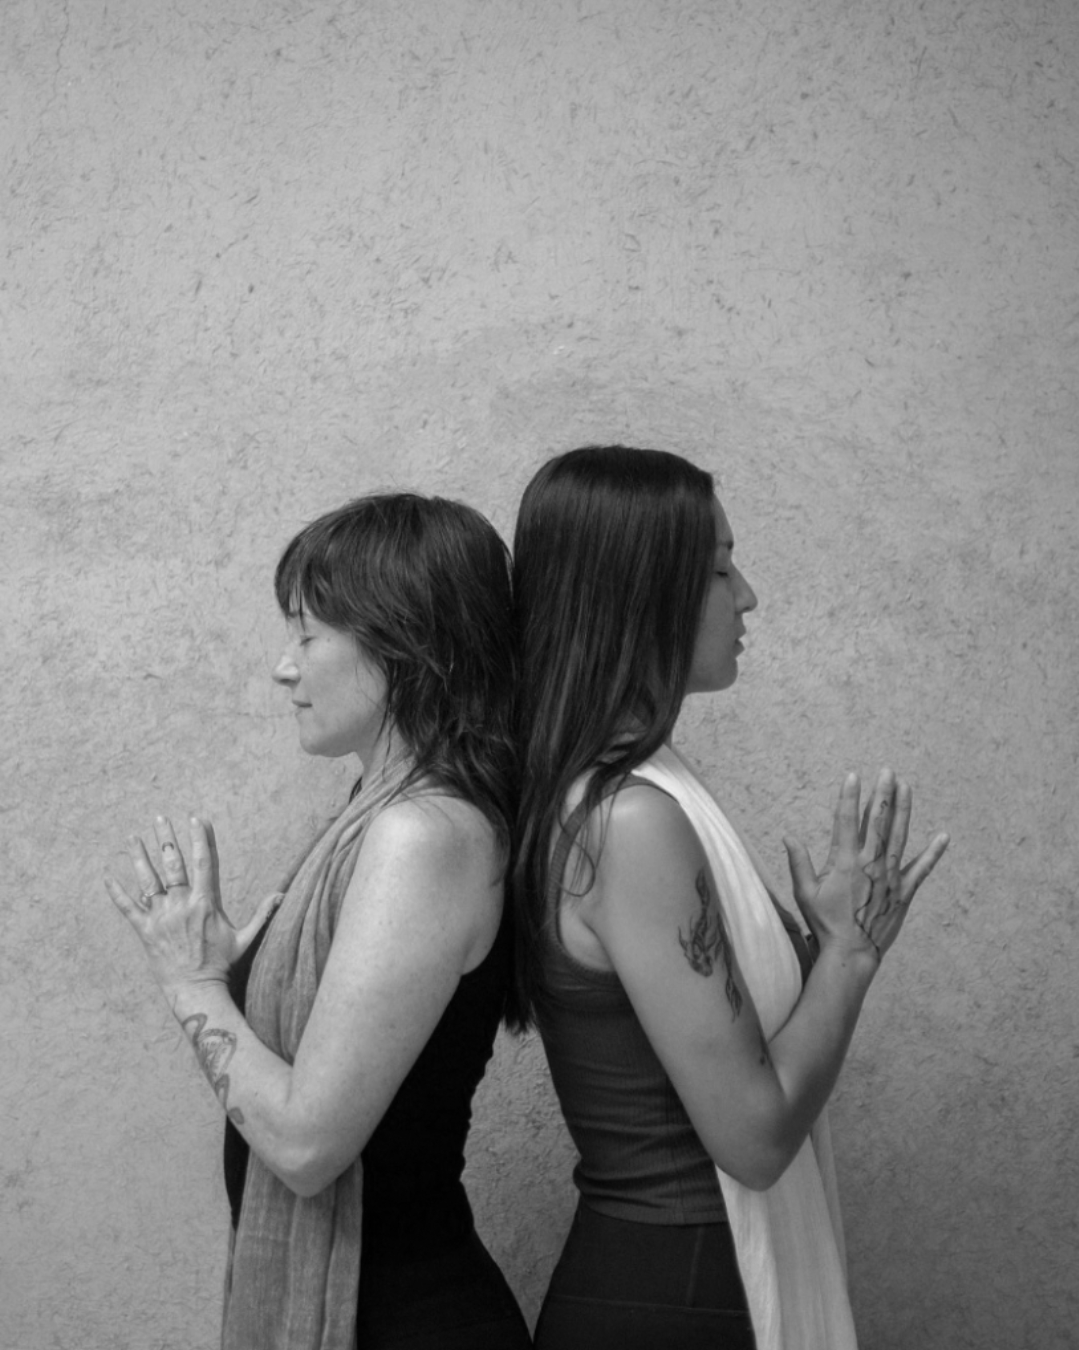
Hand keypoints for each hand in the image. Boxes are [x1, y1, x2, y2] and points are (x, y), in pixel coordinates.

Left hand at [105, 815, 280, 1006]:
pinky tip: (108, 876)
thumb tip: (282, 896)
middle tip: (161, 818)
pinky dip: (117, 892)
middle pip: (173, 864)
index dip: (201, 838)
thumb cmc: (222, 964)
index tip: (197, 818)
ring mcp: (161, 917)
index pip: (205, 862)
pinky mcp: (145, 931)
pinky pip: (127, 907)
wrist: (196, 989)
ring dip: (140, 856)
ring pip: (148, 880)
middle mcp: (182, 905)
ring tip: (132, 836)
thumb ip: (262, 914)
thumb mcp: (245, 938)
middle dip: (167, 839)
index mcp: (206, 902)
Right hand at [783, 769, 948, 965]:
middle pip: (878, 822)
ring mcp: (890, 877)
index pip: (846, 821)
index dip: (849, 796)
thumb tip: (788, 836)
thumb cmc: (825, 922)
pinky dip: (933, 853)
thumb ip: (799, 863)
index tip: (853, 775)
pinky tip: (944, 837)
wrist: (851, 952)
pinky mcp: (904, 892)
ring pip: (899, 836)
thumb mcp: (805, 893)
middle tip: (888, 771)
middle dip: (882, 794)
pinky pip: (921, 869)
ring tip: (907, 787)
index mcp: (844, 862)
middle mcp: (870, 864)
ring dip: (904, 810)